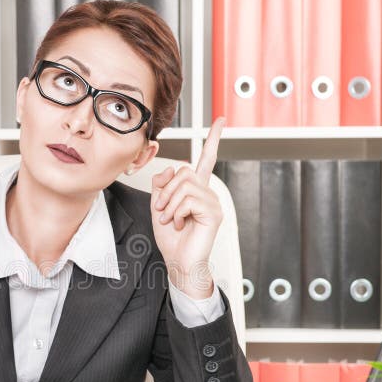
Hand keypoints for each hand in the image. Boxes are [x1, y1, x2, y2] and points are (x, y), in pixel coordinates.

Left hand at [150, 117, 225, 298]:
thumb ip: (162, 184)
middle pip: (184, 171)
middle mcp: (208, 192)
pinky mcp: (214, 212)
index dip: (213, 139)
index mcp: (196, 189)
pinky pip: (189, 199)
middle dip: (166, 191)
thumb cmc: (171, 237)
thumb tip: (171, 170)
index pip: (207, 159)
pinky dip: (177, 212)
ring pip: (184, 185)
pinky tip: (181, 224)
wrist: (178, 261)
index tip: (221, 120)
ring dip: (170, 204)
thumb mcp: (160, 205)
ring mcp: (213, 202)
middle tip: (163, 211)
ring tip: (172, 220)